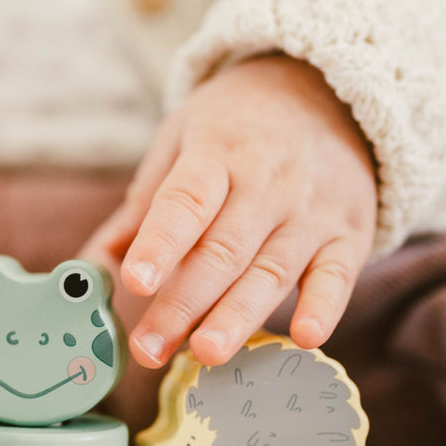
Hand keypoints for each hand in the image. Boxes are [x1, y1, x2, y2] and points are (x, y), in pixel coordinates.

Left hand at [82, 54, 376, 368]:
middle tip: (148, 348)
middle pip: (222, 251)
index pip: (187, 202)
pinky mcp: (348, 234)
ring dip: (237, 318)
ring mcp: (312, 210)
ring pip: (271, 271)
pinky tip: (304, 338)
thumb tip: (96, 263)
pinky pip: (339, 275)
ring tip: (204, 354)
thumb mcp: (182, 139)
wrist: (326, 91)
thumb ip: (144, 203)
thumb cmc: (235, 128)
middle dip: (182, 305)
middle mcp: (269, 182)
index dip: (161, 244)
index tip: (135, 281)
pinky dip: (324, 307)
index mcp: (218, 154)